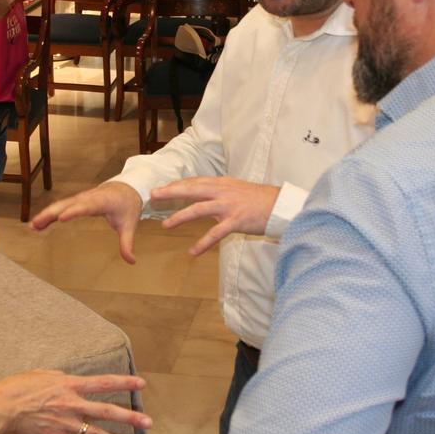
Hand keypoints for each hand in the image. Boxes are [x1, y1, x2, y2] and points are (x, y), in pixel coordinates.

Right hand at [0, 370, 150, 433]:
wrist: (2, 406)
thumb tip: (69, 380)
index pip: (103, 383)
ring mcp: (66, 423)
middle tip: (148, 422)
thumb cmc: (19, 386)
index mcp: (70, 385)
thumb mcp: (43, 373)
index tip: (141, 384)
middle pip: (107, 411)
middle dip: (130, 417)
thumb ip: (61, 377)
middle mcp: (73, 404)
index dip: (124, 383)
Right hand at [30, 182, 143, 262]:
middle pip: (67, 204)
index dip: (74, 211)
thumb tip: (131, 261)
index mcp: (102, 201)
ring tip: (33, 226)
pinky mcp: (76, 200)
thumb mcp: (129, 225)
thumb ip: (127, 243)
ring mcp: (80, 197)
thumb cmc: (127, 206)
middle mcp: (88, 197)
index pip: (86, 206)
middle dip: (51, 213)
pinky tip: (38, 225)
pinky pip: (60, 206)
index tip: (62, 218)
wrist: (127, 188)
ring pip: (60, 204)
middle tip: (37, 224)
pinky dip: (49, 214)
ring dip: (46, 214)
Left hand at [149, 177, 279, 255]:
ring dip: (180, 217)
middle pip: (191, 190)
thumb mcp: (238, 190)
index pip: (195, 182)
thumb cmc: (261, 200)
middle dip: (171, 192)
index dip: (177, 184)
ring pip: (198, 209)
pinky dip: (203, 243)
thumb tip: (207, 198)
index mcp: (223, 184)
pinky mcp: (236, 221)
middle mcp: (223, 192)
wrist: (281, 206)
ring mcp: (229, 206)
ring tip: (165, 225)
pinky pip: (216, 233)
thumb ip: (222, 193)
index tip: (162, 187)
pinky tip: (193, 252)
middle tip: (153, 195)